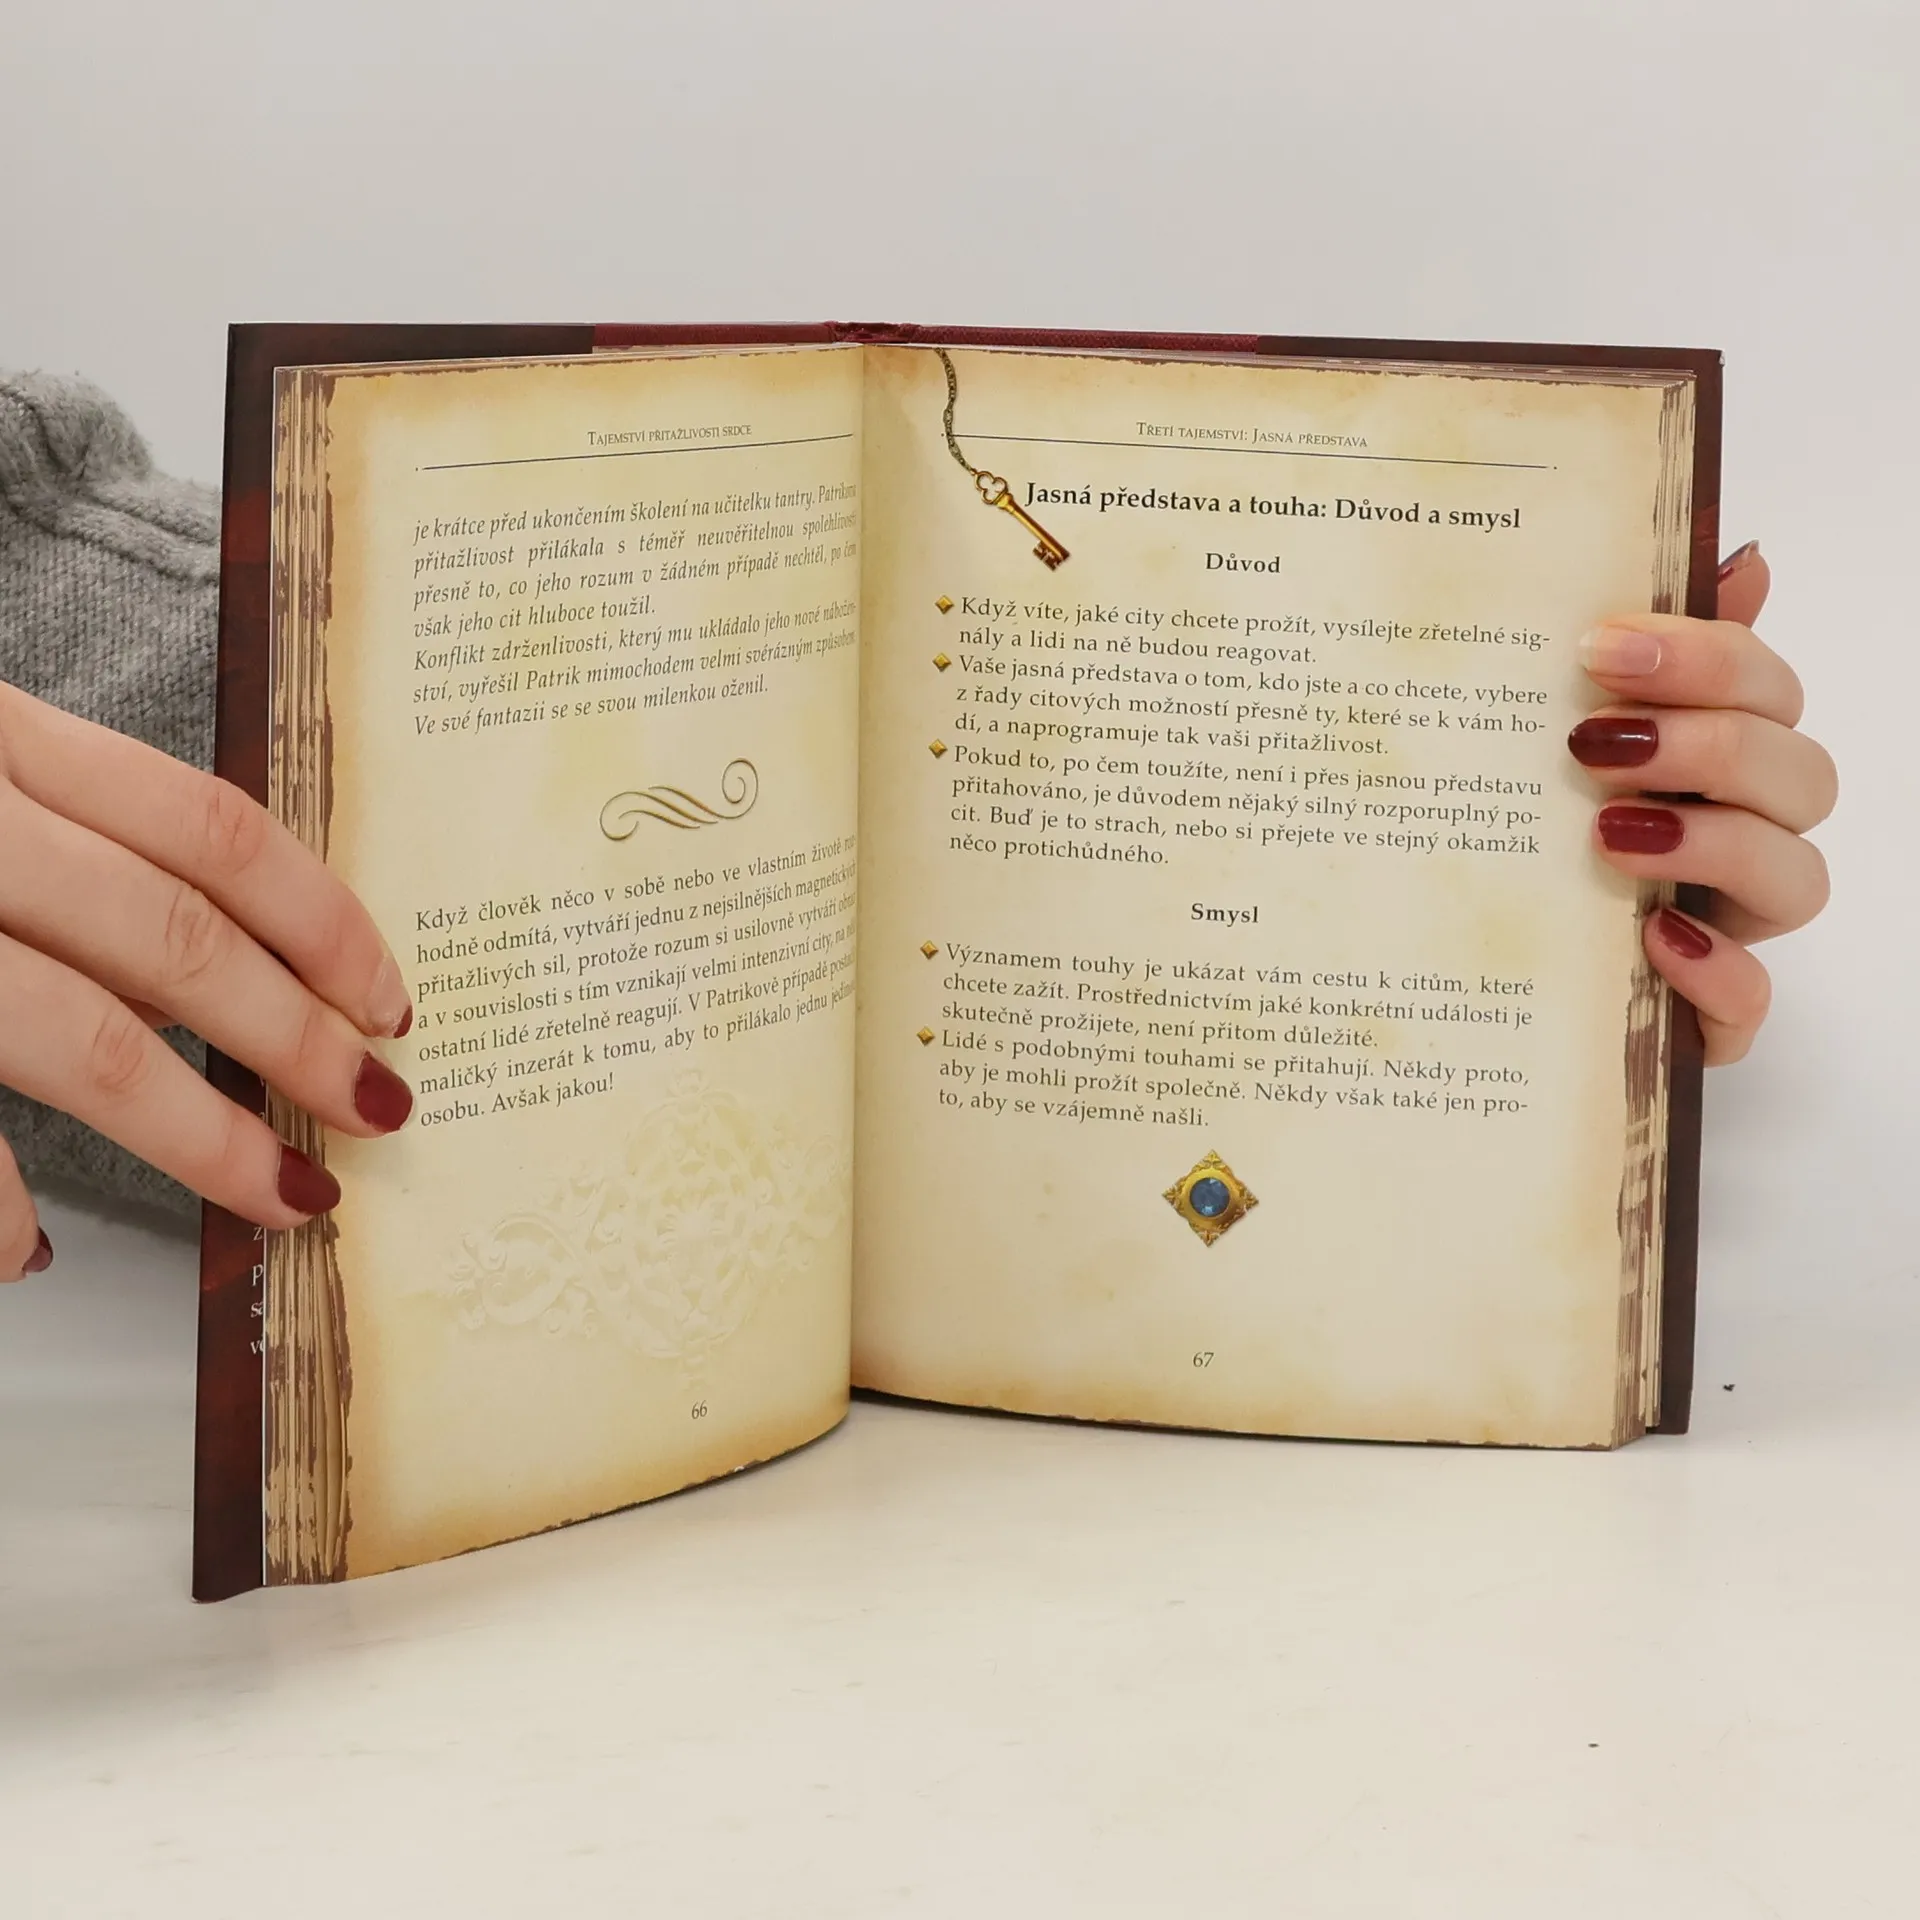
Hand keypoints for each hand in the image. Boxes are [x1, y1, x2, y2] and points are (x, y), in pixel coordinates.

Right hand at [0, 683, 413, 1279]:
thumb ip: (57, 826)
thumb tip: (198, 963)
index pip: (210, 828)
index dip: (322, 921)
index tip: (394, 999)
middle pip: (169, 937)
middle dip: (296, 1039)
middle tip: (379, 1111)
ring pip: (71, 1032)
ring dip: (194, 1132)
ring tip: (281, 1199)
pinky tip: (26, 1252)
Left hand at [1571, 541, 1834, 1065]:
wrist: (1458, 974)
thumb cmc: (1523, 837)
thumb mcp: (1542, 735)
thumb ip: (1638, 654)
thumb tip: (1741, 556)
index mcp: (1715, 761)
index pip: (1766, 688)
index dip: (1705, 657)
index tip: (1601, 646)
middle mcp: (1741, 837)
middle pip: (1799, 774)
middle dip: (1708, 742)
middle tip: (1593, 739)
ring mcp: (1733, 929)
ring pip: (1798, 880)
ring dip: (1715, 844)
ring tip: (1610, 832)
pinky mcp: (1705, 1017)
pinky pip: (1749, 1003)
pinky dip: (1714, 971)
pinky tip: (1650, 938)